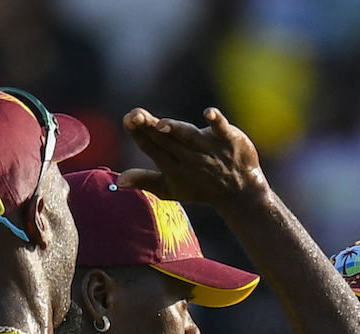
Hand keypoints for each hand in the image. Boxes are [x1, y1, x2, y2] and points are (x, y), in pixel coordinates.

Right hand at [118, 107, 268, 205]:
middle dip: (150, 127)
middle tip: (135, 115)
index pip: (151, 147)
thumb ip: (144, 181)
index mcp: (172, 166)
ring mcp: (209, 148)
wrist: (240, 193)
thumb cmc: (201, 188)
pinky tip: (208, 113)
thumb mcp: (170, 188)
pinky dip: (215, 122)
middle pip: (166, 139)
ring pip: (188, 136)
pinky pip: (220, 129)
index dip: (139, 134)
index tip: (127, 119)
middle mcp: (189, 156)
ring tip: (160, 125)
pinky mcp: (228, 140)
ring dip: (175, 130)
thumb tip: (118, 180)